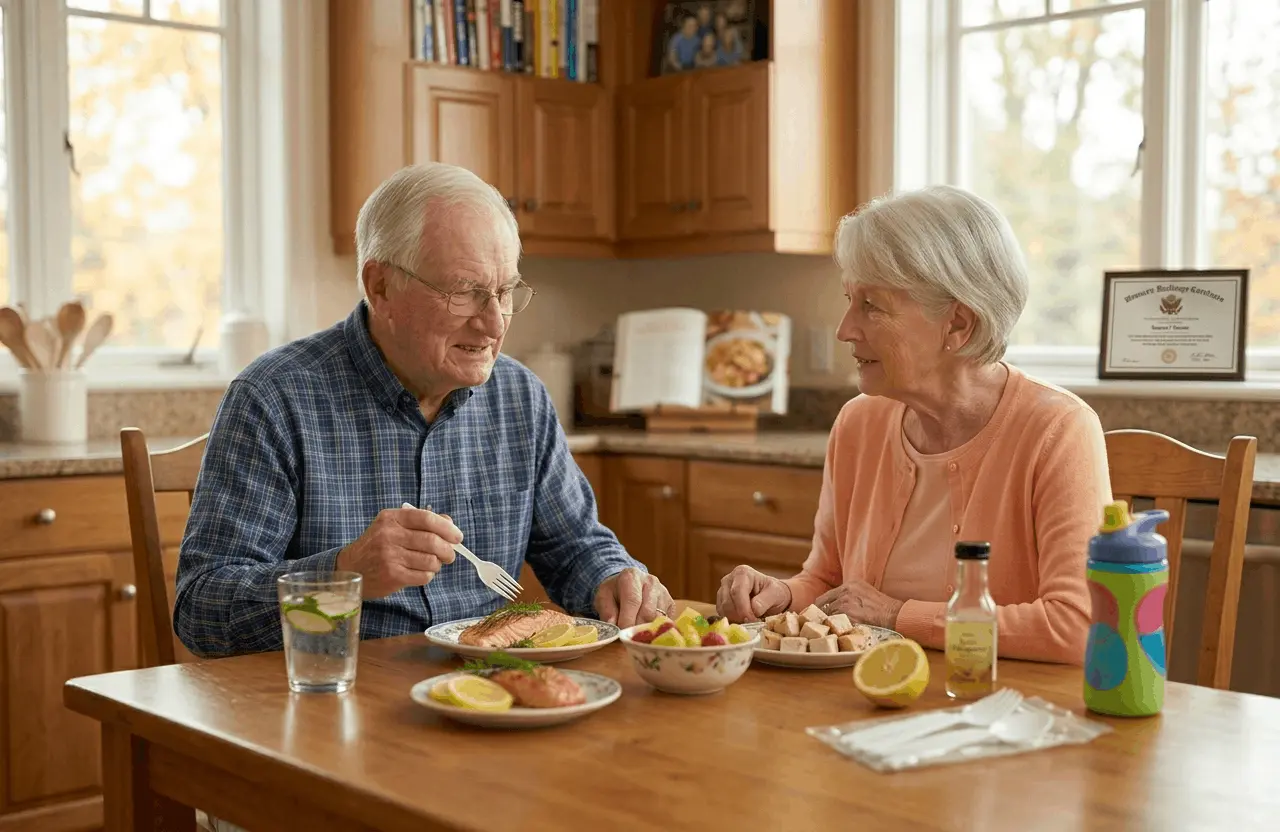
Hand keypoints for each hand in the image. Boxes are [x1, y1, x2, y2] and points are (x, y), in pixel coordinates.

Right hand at [336, 506, 460, 598]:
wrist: (352, 567)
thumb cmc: (378, 545)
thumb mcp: (394, 526)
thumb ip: (421, 522)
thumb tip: (450, 523)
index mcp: (391, 518)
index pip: (426, 518)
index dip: (447, 528)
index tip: (457, 537)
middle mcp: (389, 535)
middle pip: (432, 541)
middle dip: (448, 550)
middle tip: (450, 555)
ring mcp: (389, 556)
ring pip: (430, 561)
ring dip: (437, 564)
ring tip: (432, 564)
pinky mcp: (392, 575)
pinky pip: (423, 576)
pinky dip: (428, 575)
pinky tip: (420, 573)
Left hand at [594, 568, 673, 627]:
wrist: (628, 584)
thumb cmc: (614, 592)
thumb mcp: (603, 597)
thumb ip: (607, 610)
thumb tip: (613, 625)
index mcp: (631, 576)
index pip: (633, 600)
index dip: (627, 620)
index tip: (622, 633)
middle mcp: (651, 581)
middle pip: (648, 612)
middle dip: (636, 628)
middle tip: (628, 637)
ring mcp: (663, 592)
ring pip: (658, 619)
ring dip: (646, 630)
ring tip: (636, 633)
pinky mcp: (671, 603)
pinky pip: (666, 622)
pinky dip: (656, 629)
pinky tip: (646, 629)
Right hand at [716, 565, 791, 622]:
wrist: (771, 596)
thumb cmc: (774, 592)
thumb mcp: (776, 593)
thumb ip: (765, 600)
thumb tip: (754, 609)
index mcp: (742, 573)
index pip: (737, 591)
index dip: (743, 608)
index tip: (752, 620)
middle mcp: (729, 579)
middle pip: (727, 602)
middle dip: (739, 616)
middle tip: (752, 623)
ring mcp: (722, 591)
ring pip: (723, 609)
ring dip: (735, 619)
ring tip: (749, 621)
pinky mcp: (720, 602)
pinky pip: (722, 614)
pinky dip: (731, 620)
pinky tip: (743, 620)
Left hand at [814, 579, 903, 629]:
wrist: (894, 615)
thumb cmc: (882, 607)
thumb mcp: (865, 592)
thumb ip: (850, 595)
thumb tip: (837, 603)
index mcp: (849, 584)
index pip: (826, 596)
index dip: (822, 607)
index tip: (821, 615)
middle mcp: (845, 591)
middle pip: (823, 605)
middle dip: (822, 615)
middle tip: (823, 625)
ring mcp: (845, 603)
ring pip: (827, 615)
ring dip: (828, 623)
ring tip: (831, 630)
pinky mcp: (848, 615)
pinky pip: (834, 624)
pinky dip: (834, 629)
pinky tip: (837, 633)